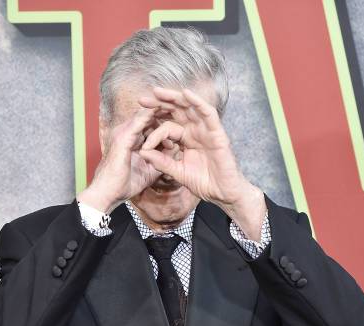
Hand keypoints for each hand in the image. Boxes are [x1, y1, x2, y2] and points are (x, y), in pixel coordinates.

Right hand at [77, 108, 178, 213]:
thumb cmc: (125, 185)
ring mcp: (123, 132)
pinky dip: (154, 116)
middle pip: (148, 114)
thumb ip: (162, 159)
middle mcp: (126, 131)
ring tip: (178, 106)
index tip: (183, 120)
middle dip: (165, 110)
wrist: (107, 194)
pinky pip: (140, 121)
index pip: (150, 122)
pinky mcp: (123, 137)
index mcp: (131, 138)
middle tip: (184, 109)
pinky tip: (168, 114)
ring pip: (145, 113)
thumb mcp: (150, 170)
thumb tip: (176, 152)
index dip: (166, 119)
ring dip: (161, 109)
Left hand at [138, 86, 265, 239]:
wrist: (223, 194)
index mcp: (186, 140)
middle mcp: (195, 131)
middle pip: (177, 111)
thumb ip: (162, 162)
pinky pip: (208, 113)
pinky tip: (186, 94)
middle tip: (142, 99)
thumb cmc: (204, 183)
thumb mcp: (178, 172)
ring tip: (158, 92)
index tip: (140, 135)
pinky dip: (198, 102)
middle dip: (160, 104)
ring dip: (174, 98)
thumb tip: (143, 152)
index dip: (153, 129)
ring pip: (190, 108)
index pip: (167, 127)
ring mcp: (207, 131)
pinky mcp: (218, 133)